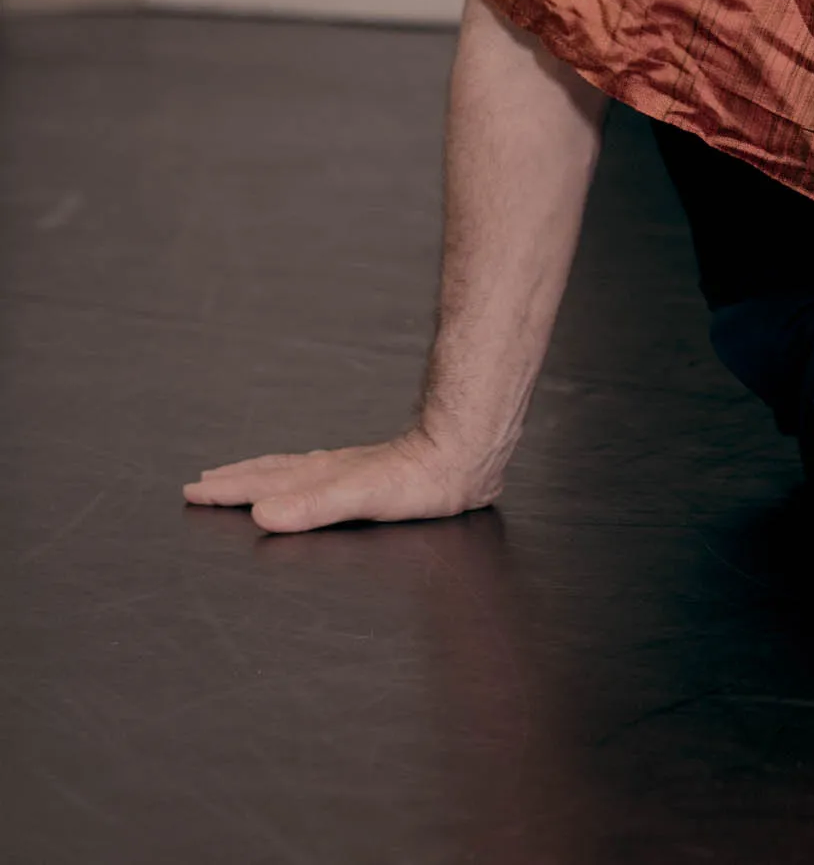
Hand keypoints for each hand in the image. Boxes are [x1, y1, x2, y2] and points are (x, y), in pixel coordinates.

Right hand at [183, 428, 502, 533]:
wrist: (463, 455)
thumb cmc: (417, 480)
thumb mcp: (359, 497)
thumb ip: (312, 506)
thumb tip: (262, 514)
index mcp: (319, 477)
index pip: (262, 484)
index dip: (228, 490)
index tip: (193, 491)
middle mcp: (329, 469)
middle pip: (271, 473)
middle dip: (235, 480)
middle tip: (201, 482)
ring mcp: (349, 468)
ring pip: (292, 470)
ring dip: (261, 474)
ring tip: (240, 475)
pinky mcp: (371, 472)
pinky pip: (318, 471)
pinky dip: (296, 475)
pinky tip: (308, 477)